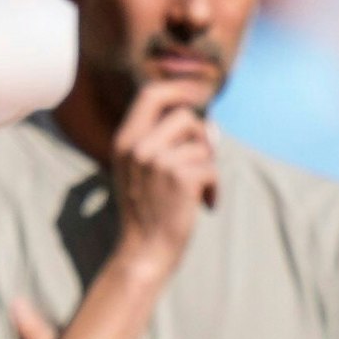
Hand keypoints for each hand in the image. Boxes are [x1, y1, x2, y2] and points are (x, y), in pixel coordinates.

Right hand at [109, 79, 217, 278]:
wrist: (144, 250)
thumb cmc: (147, 209)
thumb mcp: (139, 170)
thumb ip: (160, 141)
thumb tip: (209, 124)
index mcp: (124, 140)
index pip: (151, 94)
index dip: (179, 88)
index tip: (199, 93)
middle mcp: (138, 147)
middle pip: (185, 116)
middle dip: (201, 136)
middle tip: (202, 159)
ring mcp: (157, 162)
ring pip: (202, 145)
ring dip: (208, 167)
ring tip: (197, 189)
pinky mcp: (180, 178)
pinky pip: (211, 168)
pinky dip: (214, 187)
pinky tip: (204, 204)